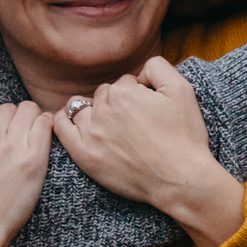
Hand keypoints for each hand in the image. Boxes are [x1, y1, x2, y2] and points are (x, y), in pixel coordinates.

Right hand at [0, 100, 51, 246]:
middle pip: (8, 108)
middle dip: (9, 120)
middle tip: (12, 140)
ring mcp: (12, 146)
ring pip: (28, 111)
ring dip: (29, 120)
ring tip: (29, 138)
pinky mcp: (33, 160)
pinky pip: (45, 126)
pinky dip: (45, 126)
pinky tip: (42, 138)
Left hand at [51, 59, 243, 246]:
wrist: (180, 178)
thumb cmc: (184, 136)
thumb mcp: (181, 89)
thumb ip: (158, 67)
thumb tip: (139, 72)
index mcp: (124, 92)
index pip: (124, 83)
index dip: (138, 94)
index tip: (149, 111)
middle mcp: (103, 110)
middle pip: (103, 95)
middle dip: (117, 103)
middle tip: (136, 123)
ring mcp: (91, 134)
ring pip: (82, 109)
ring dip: (93, 111)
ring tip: (108, 124)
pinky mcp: (85, 156)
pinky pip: (62, 129)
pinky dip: (62, 120)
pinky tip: (69, 120)